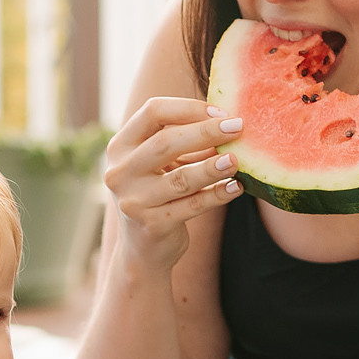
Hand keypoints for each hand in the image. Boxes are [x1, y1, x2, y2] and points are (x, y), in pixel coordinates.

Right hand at [103, 97, 241, 272]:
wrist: (143, 250)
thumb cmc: (158, 194)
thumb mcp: (162, 164)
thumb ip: (186, 142)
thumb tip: (228, 120)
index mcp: (121, 146)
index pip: (152, 112)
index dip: (188, 108)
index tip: (221, 112)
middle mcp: (120, 172)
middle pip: (165, 142)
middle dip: (205, 132)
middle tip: (237, 127)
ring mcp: (133, 200)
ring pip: (180, 178)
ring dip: (213, 167)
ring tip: (237, 160)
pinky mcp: (152, 225)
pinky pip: (191, 206)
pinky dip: (216, 195)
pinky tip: (235, 187)